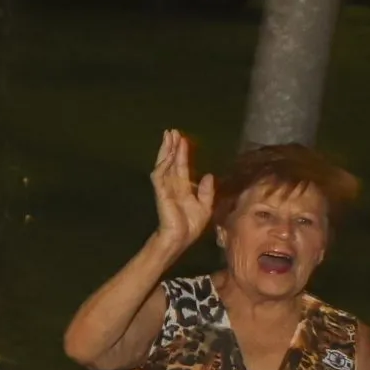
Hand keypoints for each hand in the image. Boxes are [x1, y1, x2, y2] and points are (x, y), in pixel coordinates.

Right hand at [150, 129, 215, 254]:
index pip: (181, 165)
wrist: (180, 238)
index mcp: (183, 187)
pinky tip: (167, 155)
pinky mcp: (161, 192)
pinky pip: (160, 176)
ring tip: (168, 137)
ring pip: (164, 164)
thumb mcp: (205, 206)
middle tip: (171, 131)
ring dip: (165, 151)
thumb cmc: (191, 225)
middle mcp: (173, 184)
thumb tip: (209, 174)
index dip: (182, 152)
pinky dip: (163, 165)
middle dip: (171, 146)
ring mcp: (166, 187)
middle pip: (171, 160)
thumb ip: (206, 191)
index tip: (182, 138)